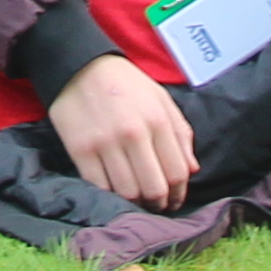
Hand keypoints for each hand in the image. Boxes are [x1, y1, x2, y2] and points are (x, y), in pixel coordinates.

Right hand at [48, 52, 194, 206]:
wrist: (78, 65)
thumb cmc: (125, 83)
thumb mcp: (160, 98)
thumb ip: (181, 133)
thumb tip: (192, 170)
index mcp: (157, 120)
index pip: (177, 172)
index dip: (179, 194)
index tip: (175, 199)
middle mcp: (133, 133)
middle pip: (153, 188)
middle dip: (159, 204)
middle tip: (157, 205)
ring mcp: (104, 143)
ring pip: (127, 192)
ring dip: (136, 203)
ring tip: (137, 200)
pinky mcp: (80, 150)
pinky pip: (99, 187)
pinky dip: (110, 195)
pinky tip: (115, 191)